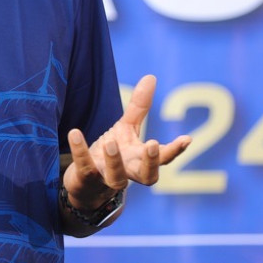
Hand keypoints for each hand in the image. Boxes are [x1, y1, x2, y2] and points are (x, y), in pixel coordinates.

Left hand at [63, 74, 191, 208]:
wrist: (86, 185)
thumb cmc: (113, 154)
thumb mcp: (126, 128)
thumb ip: (139, 107)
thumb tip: (151, 77)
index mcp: (141, 160)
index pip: (164, 158)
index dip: (176, 150)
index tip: (187, 138)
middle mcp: (129, 172)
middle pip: (148, 176)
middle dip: (152, 162)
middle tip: (154, 144)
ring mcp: (108, 178)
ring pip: (117, 179)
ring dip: (115, 162)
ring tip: (111, 142)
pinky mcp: (86, 179)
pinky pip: (84, 167)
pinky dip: (80, 151)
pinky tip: (75, 133)